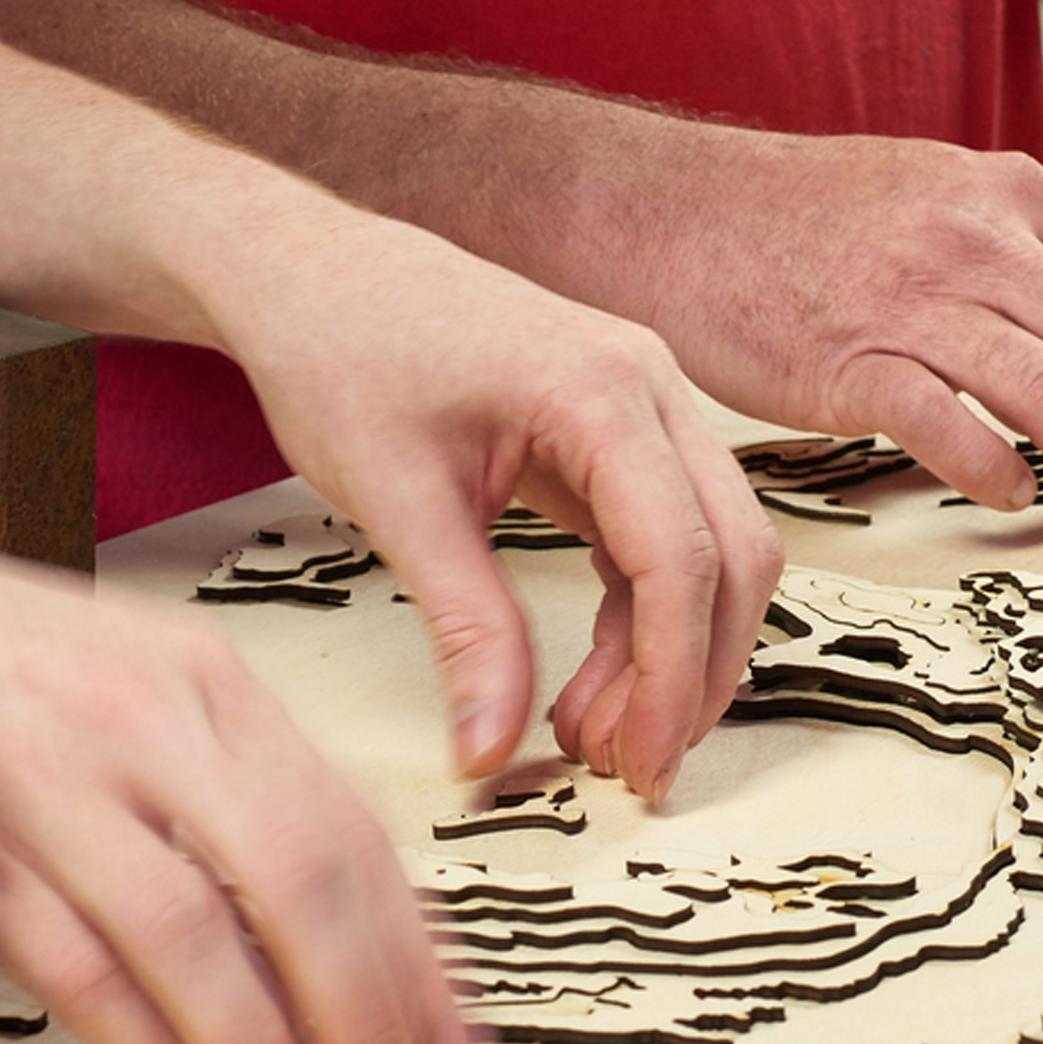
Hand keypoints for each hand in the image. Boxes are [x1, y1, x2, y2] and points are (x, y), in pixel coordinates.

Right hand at [0, 514, 474, 1043]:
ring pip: (193, 941)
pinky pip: (80, 972)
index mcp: (210, 683)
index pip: (354, 833)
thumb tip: (364, 940)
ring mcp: (50, 781)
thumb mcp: (144, 700)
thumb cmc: (2, 677)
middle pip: (300, 884)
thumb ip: (244, 798)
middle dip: (367, 1018)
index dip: (419, 959)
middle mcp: (145, 721)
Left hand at [222, 217, 781, 802]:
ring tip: (594, 736)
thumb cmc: (343, 354)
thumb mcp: (397, 503)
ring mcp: (647, 403)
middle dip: (694, 675)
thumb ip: (464, 629)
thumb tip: (490, 751)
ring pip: (715, 551)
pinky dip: (643, 619)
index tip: (635, 763)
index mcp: (601, 390)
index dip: (670, 676)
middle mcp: (650, 386)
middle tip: (631, 769)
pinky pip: (668, 538)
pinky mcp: (623, 432)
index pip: (681, 555)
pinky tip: (592, 681)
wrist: (310, 274)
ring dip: (675, 654)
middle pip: (733, 555)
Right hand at [595, 130, 1042, 528]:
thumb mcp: (933, 192)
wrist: (678, 213)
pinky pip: (955, 429)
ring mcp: (915, 301)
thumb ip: (1013, 245)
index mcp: (1010, 196)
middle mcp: (977, 242)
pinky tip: (1010, 497)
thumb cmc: (797, 219)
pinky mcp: (851, 364)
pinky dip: (999, 473)